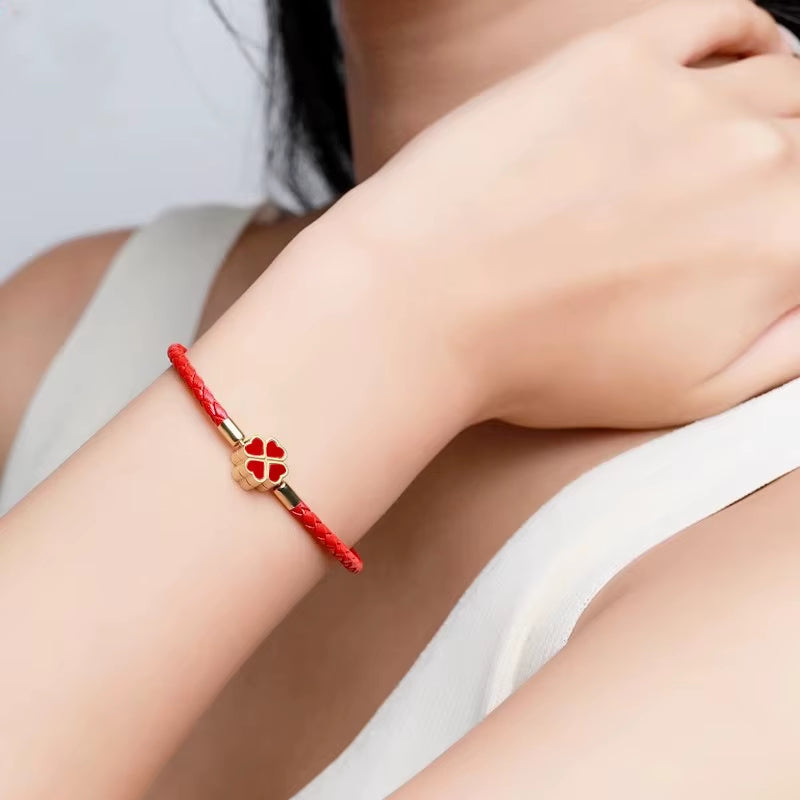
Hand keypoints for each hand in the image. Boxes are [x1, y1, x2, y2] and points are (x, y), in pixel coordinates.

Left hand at [331, 0, 799, 427]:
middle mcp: (756, 158)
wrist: (425, 303)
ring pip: (782, 85)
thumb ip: (787, 347)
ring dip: (782, 115)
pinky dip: (747, 38)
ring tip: (747, 149)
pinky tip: (748, 60)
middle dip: (785, 185)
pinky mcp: (616, 57)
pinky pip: (718, 21)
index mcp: (783, 245)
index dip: (790, 242)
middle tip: (735, 214)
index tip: (768, 247)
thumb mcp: (689, 394)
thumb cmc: (542, 362)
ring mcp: (686, 97)